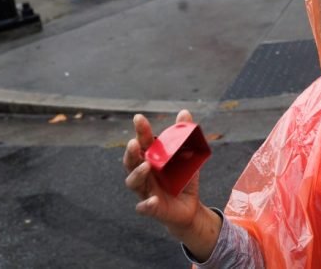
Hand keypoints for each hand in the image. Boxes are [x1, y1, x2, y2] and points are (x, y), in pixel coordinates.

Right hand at [124, 111, 201, 230]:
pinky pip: (144, 207)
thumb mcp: (188, 157)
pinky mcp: (151, 208)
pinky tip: (152, 200)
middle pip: (131, 162)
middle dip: (131, 152)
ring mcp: (145, 191)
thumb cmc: (182, 179)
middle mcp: (144, 174)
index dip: (140, 131)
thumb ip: (184, 136)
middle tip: (134, 142)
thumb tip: (183, 111)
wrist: (189, 207)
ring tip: (146, 166)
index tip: (138, 117)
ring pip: (133, 183)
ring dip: (137, 174)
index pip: (142, 143)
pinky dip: (146, 204)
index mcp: (151, 159)